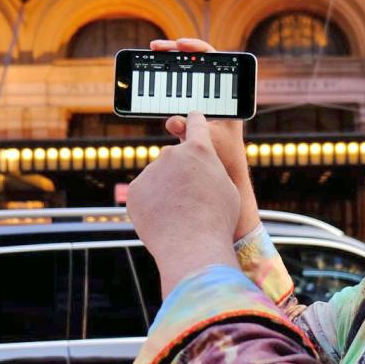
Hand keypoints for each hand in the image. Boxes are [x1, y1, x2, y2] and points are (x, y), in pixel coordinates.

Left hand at [127, 111, 239, 296]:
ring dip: (166, 191)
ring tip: (180, 215)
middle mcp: (172, 154)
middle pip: (175, 158)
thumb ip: (211, 172)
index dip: (195, 121)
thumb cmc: (217, 220)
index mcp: (200, 150)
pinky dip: (153, 204)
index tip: (191, 118)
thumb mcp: (228, 190)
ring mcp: (151, 171)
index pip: (196, 124)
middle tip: (191, 199)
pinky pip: (145, 194)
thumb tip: (202, 171)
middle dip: (181, 173)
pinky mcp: (135, 190)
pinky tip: (165, 219)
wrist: (192, 245)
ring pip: (159, 178)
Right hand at [152, 38, 260, 239]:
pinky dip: (161, 92)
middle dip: (173, 53)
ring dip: (164, 71)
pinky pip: (174, 98)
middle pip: (193, 65)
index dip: (197, 47)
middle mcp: (214, 96)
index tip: (180, 44)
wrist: (225, 173)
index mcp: (228, 96)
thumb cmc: (226, 156)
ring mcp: (201, 104)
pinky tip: (147, 87)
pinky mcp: (189, 115)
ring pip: (182, 80)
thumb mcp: (208, 141)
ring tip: (146, 63)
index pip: (214, 60)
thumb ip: (190, 129)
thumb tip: (173, 120)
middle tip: (154, 48)